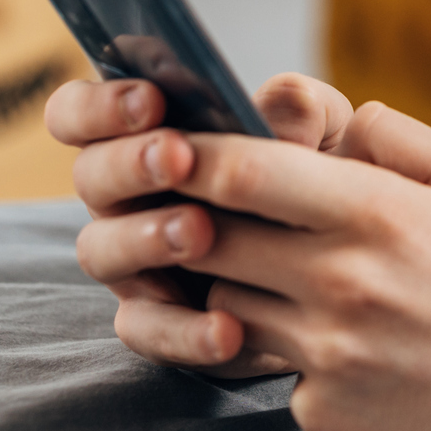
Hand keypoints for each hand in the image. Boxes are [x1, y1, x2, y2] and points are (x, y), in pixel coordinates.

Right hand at [45, 71, 355, 375]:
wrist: (350, 256)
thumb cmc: (320, 172)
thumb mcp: (320, 130)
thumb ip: (299, 108)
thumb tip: (278, 115)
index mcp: (144, 134)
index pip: (80, 112)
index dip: (99, 105)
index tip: (149, 100)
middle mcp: (125, 196)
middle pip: (90, 176)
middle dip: (129, 163)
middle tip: (178, 157)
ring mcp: (134, 261)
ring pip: (102, 251)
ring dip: (145, 238)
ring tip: (200, 232)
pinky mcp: (158, 321)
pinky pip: (146, 330)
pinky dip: (183, 330)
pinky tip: (228, 327)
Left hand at [171, 103, 430, 430]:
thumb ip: (400, 138)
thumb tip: (339, 117)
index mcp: (379, 215)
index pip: (244, 174)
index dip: (194, 157)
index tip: (174, 149)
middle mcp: (343, 285)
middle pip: (212, 242)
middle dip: (193, 223)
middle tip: (194, 213)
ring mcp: (328, 356)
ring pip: (227, 307)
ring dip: (234, 288)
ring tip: (278, 278)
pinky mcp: (326, 414)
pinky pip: (272, 370)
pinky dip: (290, 355)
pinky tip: (343, 351)